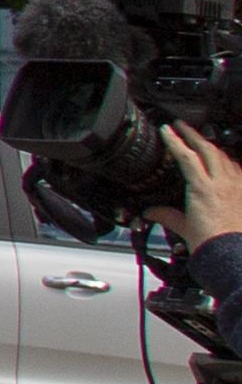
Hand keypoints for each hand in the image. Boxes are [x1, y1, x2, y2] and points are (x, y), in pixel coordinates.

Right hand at [171, 121, 241, 250]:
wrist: (233, 256)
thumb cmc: (211, 244)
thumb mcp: (183, 228)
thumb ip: (166, 215)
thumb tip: (151, 211)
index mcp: (203, 189)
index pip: (187, 156)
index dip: (175, 140)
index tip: (167, 130)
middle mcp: (222, 184)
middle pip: (209, 150)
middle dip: (194, 135)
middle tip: (183, 127)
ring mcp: (237, 187)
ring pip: (226, 158)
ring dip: (212, 147)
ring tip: (203, 143)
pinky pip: (239, 171)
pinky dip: (229, 163)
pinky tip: (226, 164)